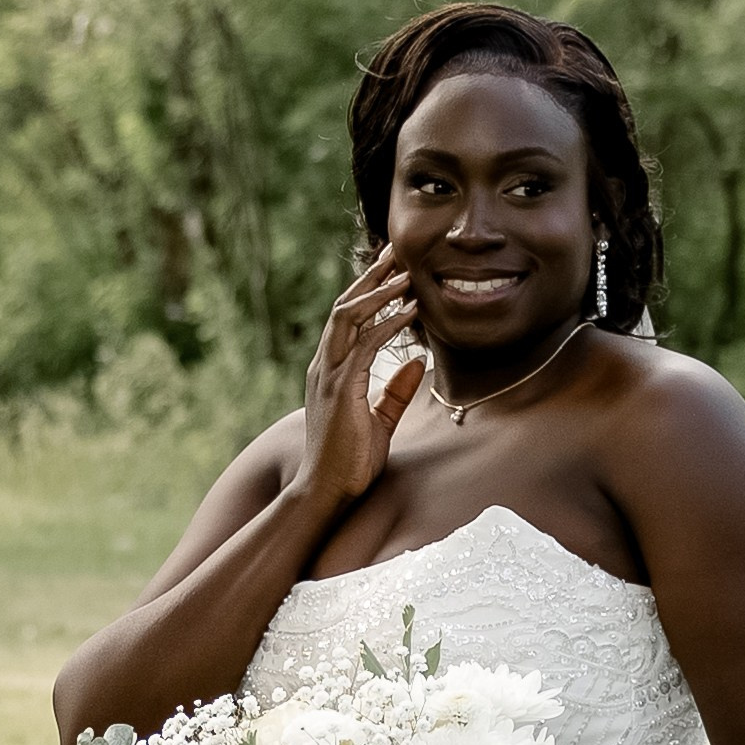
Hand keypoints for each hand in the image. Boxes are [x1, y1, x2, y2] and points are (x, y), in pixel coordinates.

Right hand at [295, 246, 425, 511]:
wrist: (327, 493)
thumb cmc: (351, 463)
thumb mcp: (380, 421)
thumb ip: (396, 392)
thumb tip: (419, 363)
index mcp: (331, 371)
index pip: (347, 319)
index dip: (368, 291)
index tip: (391, 270)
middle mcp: (325, 366)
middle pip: (344, 306)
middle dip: (370, 277)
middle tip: (395, 251)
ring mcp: (329, 376)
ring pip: (348, 317)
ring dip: (379, 291)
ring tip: (406, 272)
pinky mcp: (340, 390)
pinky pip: (365, 345)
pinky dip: (389, 324)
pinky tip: (412, 311)